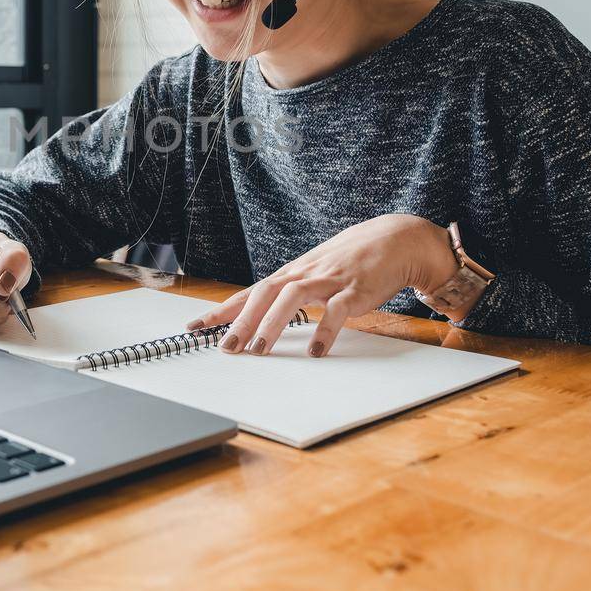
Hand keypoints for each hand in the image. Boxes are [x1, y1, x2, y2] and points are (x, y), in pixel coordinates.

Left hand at [183, 214, 456, 358]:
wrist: (395, 239)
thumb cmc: (350, 260)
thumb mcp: (314, 274)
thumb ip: (290, 293)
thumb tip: (259, 315)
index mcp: (292, 273)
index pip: (249, 292)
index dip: (222, 310)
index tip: (195, 327)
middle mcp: (305, 273)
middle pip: (264, 293)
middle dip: (241, 321)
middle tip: (225, 348)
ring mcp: (329, 279)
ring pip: (293, 297)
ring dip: (273, 323)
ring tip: (260, 350)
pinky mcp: (355, 288)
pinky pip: (337, 310)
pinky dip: (325, 330)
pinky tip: (315, 352)